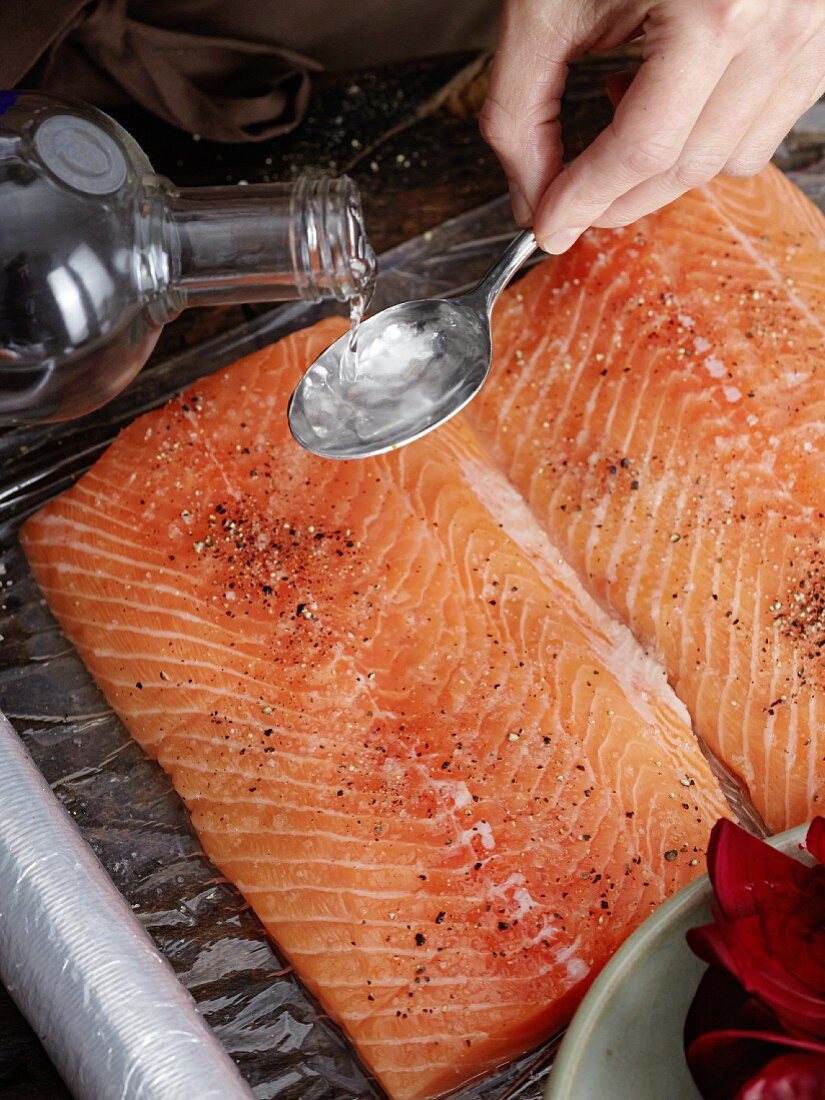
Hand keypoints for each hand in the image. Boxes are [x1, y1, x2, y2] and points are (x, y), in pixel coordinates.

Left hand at [480, 0, 824, 251]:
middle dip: (616, 197)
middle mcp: (779, 22)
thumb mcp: (548, 3)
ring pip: (729, 161)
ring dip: (663, 165)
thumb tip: (529, 198)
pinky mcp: (821, 42)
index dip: (585, 200)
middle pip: (685, 166)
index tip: (546, 226)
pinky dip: (707, 135)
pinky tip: (670, 91)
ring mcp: (812, 33)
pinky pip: (763, 130)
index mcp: (715, 8)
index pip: (641, 149)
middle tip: (567, 195)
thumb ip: (521, 110)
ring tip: (621, 106)